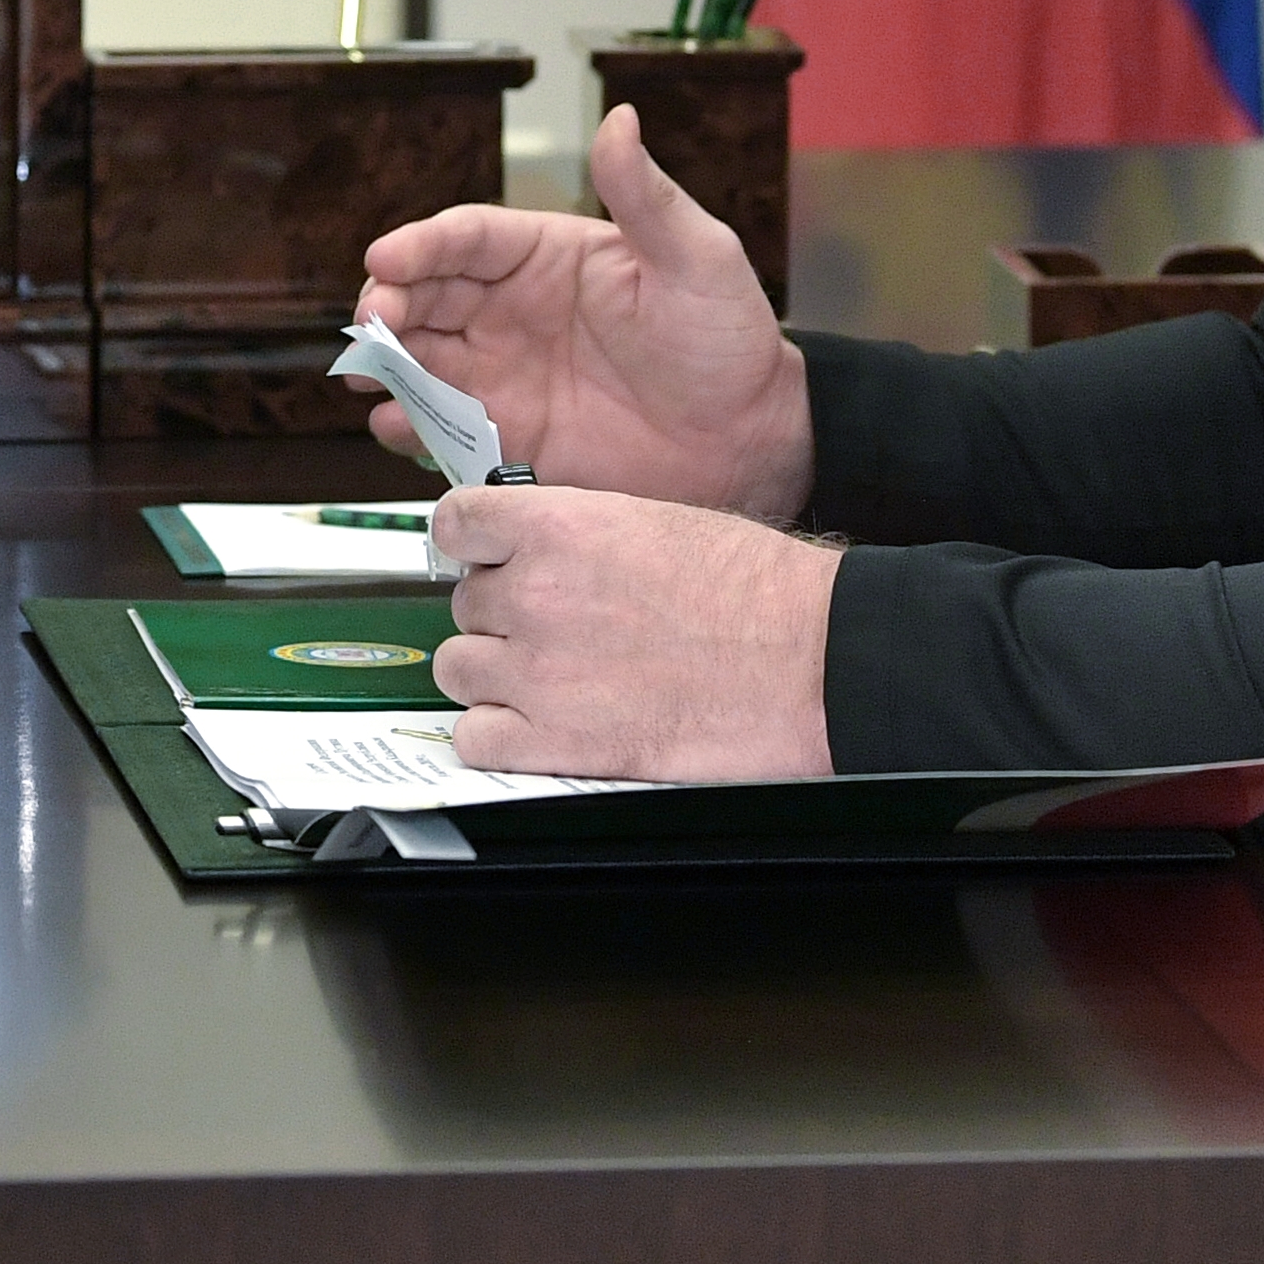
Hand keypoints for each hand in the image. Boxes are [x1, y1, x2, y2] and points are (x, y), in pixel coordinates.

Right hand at [357, 106, 811, 515]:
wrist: (752, 440)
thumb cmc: (729, 340)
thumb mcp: (697, 256)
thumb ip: (647, 195)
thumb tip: (620, 118)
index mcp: (549, 255)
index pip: (468, 238)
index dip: (421, 244)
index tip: (386, 258)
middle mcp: (515, 311)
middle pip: (427, 294)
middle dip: (388, 303)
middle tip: (372, 322)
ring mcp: (507, 374)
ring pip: (422, 359)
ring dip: (386, 363)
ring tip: (368, 374)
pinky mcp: (510, 435)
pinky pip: (443, 427)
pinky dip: (409, 425)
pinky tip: (395, 424)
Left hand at [427, 483, 836, 778]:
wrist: (808, 659)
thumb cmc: (757, 592)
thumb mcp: (651, 520)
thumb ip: (574, 534)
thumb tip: (532, 549)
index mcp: (557, 528)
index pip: (455, 525)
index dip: (471, 545)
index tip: (484, 558)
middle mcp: (534, 596)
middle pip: (463, 602)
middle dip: (503, 615)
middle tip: (556, 626)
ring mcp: (537, 673)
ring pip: (457, 668)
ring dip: (494, 674)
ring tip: (548, 677)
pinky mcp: (555, 743)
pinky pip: (475, 738)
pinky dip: (498, 736)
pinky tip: (538, 725)